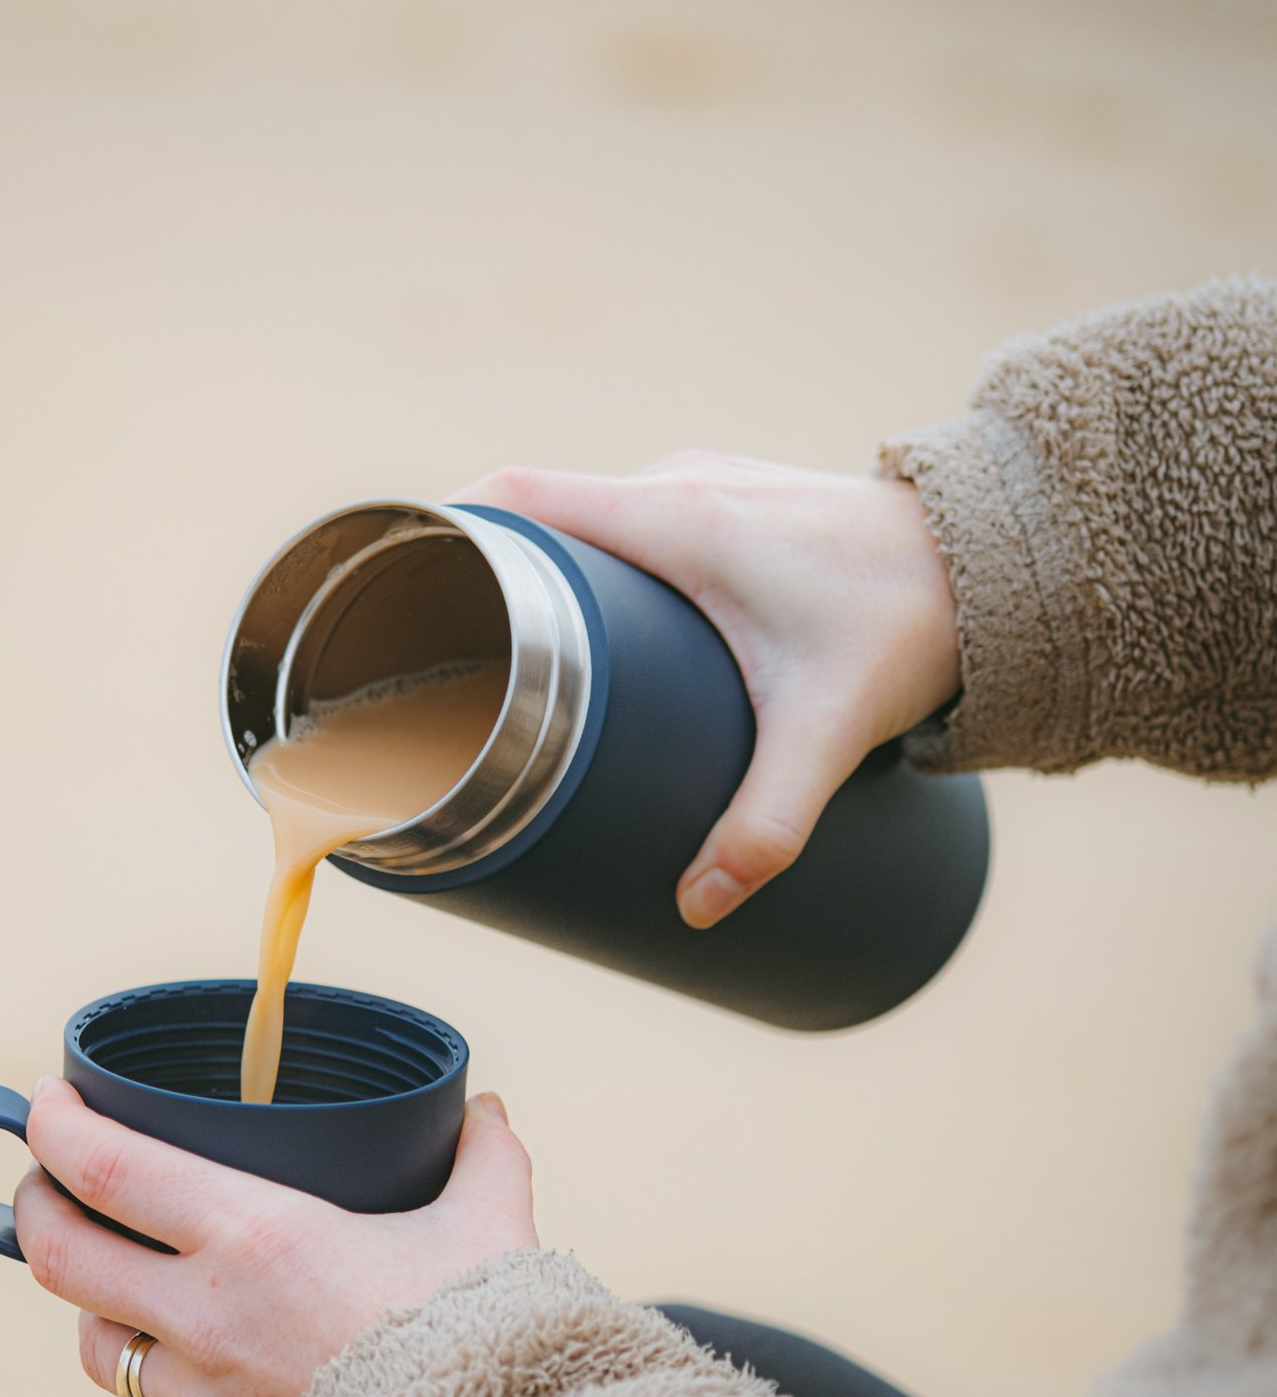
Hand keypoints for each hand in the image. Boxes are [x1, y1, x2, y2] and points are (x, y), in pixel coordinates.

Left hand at [13, 1079, 536, 1396]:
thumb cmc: (487, 1340)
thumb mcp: (492, 1225)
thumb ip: (484, 1157)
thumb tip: (488, 1111)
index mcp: (254, 1238)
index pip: (106, 1170)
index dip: (56, 1128)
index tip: (46, 1099)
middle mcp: (208, 1321)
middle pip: (63, 1261)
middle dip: (37, 1210)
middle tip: (47, 1181)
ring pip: (105, 1351)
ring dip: (102, 1310)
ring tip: (124, 1283)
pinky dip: (195, 1396)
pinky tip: (233, 1378)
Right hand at [454, 456, 959, 925]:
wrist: (1004, 558)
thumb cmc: (911, 621)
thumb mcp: (828, 733)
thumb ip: (764, 827)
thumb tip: (699, 912)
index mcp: (672, 514)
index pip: (516, 496)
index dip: (442, 532)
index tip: (393, 589)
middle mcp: (678, 485)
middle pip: (541, 521)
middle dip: (489, 584)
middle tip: (448, 662)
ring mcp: (709, 487)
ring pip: (592, 526)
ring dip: (551, 582)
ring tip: (515, 663)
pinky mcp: (739, 507)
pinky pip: (635, 527)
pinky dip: (601, 572)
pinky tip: (601, 637)